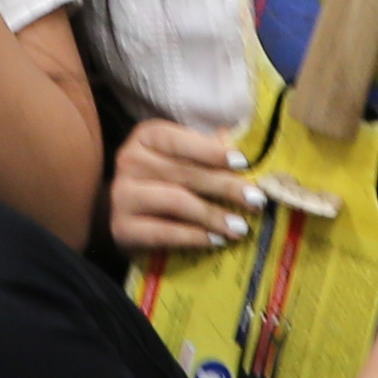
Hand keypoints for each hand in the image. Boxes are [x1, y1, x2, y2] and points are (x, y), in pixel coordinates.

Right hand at [101, 114, 264, 258]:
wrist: (124, 216)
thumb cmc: (160, 181)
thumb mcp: (181, 159)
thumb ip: (206, 148)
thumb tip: (233, 138)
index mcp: (145, 137)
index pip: (179, 139)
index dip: (211, 151)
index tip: (243, 162)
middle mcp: (129, 161)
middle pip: (184, 172)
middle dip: (225, 186)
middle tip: (256, 200)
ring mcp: (122, 195)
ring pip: (176, 201)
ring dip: (213, 214)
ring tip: (241, 227)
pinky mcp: (122, 228)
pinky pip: (164, 232)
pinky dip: (194, 237)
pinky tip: (216, 240)